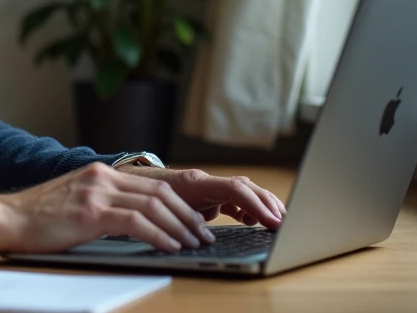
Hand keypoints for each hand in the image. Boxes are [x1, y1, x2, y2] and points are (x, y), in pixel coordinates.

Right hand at [0, 163, 284, 256]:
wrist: (8, 217)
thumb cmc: (40, 218)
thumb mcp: (78, 202)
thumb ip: (106, 204)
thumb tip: (137, 221)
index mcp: (102, 173)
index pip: (154, 185)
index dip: (181, 204)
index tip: (197, 222)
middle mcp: (103, 177)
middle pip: (160, 192)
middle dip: (188, 216)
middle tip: (204, 236)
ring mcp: (97, 192)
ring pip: (153, 205)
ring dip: (180, 227)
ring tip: (194, 243)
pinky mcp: (90, 212)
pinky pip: (136, 222)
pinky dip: (159, 235)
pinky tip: (170, 247)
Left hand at [121, 166, 285, 227]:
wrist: (132, 182)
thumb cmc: (145, 196)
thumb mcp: (160, 209)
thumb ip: (179, 219)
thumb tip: (195, 236)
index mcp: (195, 182)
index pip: (234, 188)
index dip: (255, 204)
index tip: (271, 220)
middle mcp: (205, 181)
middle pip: (245, 187)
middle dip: (267, 204)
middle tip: (284, 223)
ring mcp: (208, 186)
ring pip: (243, 191)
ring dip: (262, 205)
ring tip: (277, 221)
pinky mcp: (208, 194)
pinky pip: (235, 198)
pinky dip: (249, 208)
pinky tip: (256, 221)